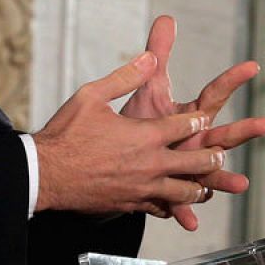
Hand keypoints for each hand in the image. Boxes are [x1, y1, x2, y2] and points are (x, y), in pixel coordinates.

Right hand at [33, 51, 227, 215]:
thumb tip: (149, 56)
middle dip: (212, 155)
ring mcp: (143, 188)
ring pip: (184, 190)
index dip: (197, 120)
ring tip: (205, 182)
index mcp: (145, 135)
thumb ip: (126, 76)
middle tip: (219, 152)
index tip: (202, 117)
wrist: (45, 174)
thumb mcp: (93, 94)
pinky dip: (173, 205)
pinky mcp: (131, 204)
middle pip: (196, 161)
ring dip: (199, 185)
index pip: (186, 125)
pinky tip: (174, 203)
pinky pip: (162, 208)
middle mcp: (151, 163)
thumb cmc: (66, 133)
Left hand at [120, 16, 264, 229]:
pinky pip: (180, 202)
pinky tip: (190, 221)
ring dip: (225, 179)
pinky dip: (185, 212)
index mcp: (194, 117)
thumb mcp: (150, 87)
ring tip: (241, 185)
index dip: (233, 79)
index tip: (253, 66)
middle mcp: (197, 142)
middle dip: (244, 131)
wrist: (120, 159)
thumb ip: (158, 54)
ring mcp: (188, 168)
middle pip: (223, 134)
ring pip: (210, 173)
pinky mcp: (171, 190)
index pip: (215, 94)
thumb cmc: (140, 121)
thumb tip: (166, 18)